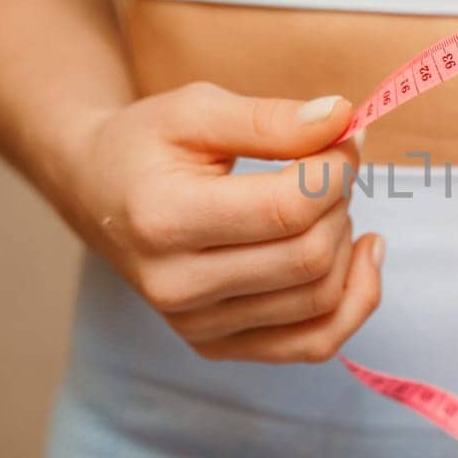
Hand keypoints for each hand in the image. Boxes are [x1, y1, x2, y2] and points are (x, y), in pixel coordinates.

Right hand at [59, 82, 382, 362]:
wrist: (96, 194)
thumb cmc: (147, 145)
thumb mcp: (196, 110)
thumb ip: (270, 118)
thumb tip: (343, 120)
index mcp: (163, 219)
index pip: (286, 209)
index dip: (336, 169)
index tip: (344, 136)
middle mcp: (176, 286)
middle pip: (308, 256)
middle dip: (340, 201)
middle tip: (332, 166)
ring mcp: (195, 326)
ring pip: (321, 299)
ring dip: (346, 242)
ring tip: (327, 203)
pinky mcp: (215, 347)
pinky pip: (315, 343)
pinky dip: (356, 299)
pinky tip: (361, 253)